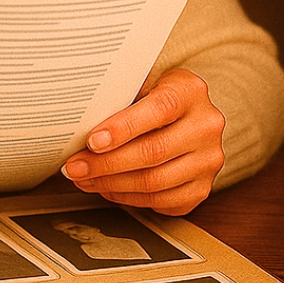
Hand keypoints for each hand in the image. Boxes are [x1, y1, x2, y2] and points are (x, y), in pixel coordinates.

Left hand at [61, 69, 225, 214]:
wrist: (188, 112)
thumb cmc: (155, 94)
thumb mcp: (142, 81)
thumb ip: (120, 97)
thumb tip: (79, 119)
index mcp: (190, 91)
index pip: (159, 109)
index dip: (122, 128)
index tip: (92, 141)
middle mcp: (206, 126)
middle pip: (153, 151)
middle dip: (106, 163)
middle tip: (75, 166)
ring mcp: (208, 160)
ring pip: (155, 182)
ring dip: (112, 184)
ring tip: (85, 179)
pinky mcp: (203, 188)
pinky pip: (162, 201)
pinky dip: (129, 198)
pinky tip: (107, 188)